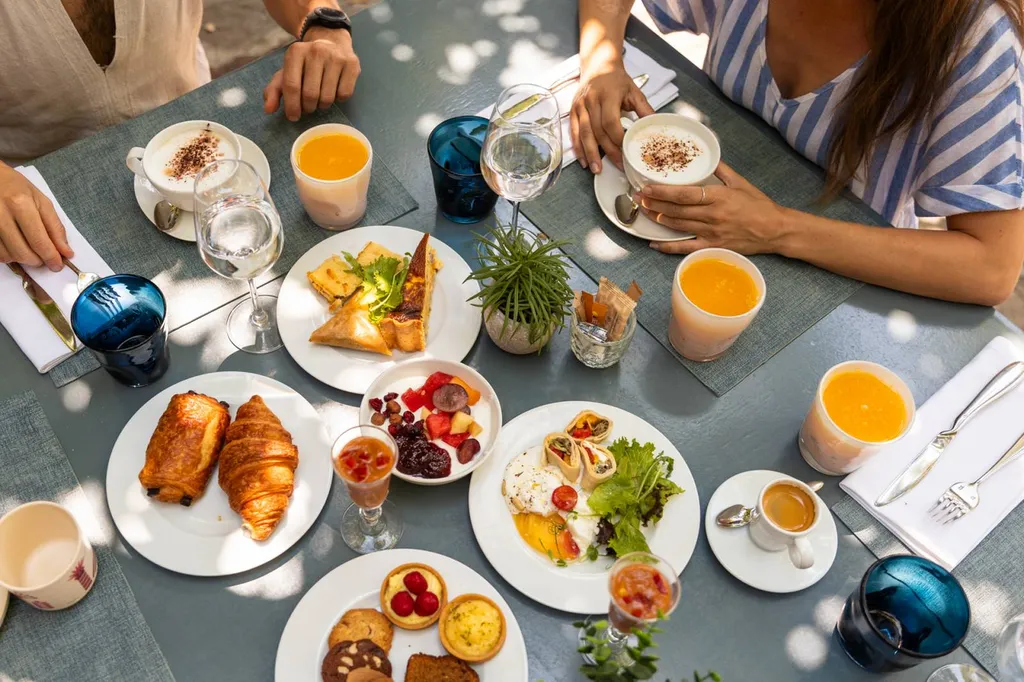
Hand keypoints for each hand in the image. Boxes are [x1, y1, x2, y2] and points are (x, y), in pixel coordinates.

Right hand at [0, 163, 72, 269]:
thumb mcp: (41, 201)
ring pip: (8, 256)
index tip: (57, 265)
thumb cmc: (16, 188)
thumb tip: (66, 252)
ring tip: (29, 248)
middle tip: (43, 257)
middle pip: (23, 253)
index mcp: (20, 204)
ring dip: (22, 259)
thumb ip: (55, 227)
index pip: (39, 241)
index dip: (51, 257)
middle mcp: (0, 215)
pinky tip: (14, 246)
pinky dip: (8, 255)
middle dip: (38, 260)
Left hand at [264, 27, 359, 120]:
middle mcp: (316, 51)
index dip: (291, 106)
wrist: (332, 42)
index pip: (291, 85)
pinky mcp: (352, 64)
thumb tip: (268, 110)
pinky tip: (334, 90)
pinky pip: (344, 94)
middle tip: (308, 107)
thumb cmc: (306, 63)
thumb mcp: (287, 72)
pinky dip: (338, 99)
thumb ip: (274, 91)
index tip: (293, 117)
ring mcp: (336, 57)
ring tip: (320, 98)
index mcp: (296, 52)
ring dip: (322, 105)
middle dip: (308, 107)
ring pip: (328, 97)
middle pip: (310, 94)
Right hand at [570, 59, 653, 172]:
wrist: (598, 65)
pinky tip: (583, 161)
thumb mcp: (634, 91)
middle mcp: (591, 100)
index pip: (610, 122)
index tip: (626, 151)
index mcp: (607, 95)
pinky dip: (578, 148)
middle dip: (608, 151)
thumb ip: (644, 109)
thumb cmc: (617, 80)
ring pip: (584, 134)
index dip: (617, 139)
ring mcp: (580, 106)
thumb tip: (655, 125)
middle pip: (598, 131)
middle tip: (618, 166)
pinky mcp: (573, 110)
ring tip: (597, 170)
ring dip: (591, 154)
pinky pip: (574, 132)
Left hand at [642, 162, 790, 254]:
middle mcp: (712, 215)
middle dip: (654, 203)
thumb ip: (721, 170)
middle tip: (638, 197)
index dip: (662, 191)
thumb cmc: (759, 205)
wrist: (775, 230)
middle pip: (676, 209)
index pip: (684, 194)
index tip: (647, 187)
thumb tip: (707, 156)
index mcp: (718, 196)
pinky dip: (668, 247)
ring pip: (677, 225)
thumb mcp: (741, 182)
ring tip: (644, 211)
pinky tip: (654, 244)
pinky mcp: (712, 247)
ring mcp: (711, 232)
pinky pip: (685, 248)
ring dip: (658, 219)